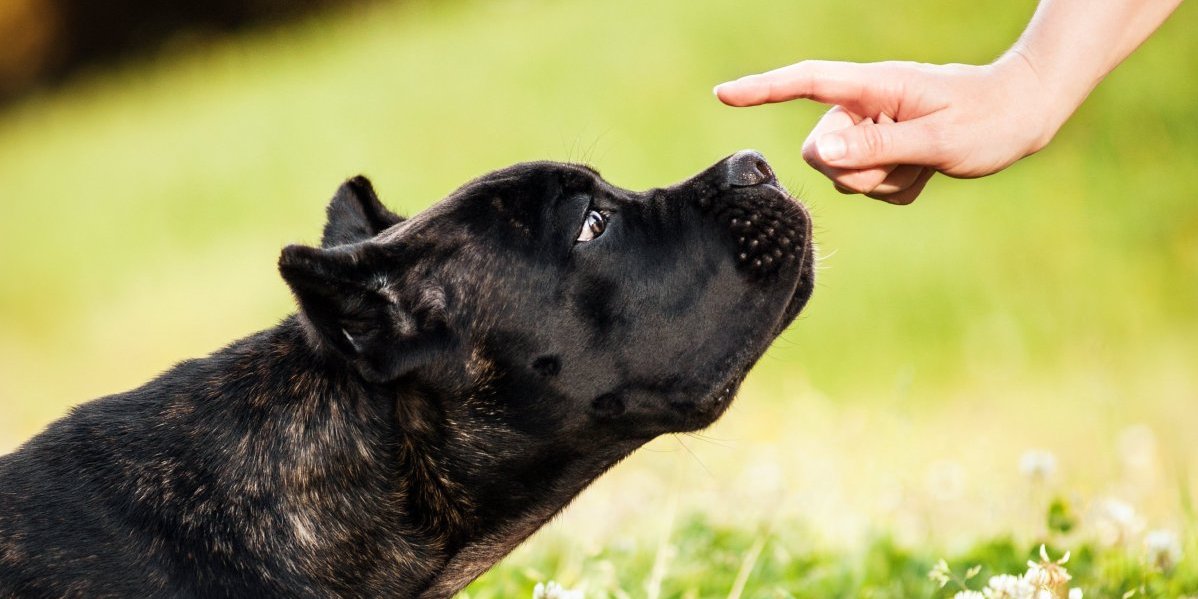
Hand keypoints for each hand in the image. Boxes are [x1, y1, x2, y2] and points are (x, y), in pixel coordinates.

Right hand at [714, 54, 1059, 203]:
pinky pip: (869, 187)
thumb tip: (816, 152)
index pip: (806, 83)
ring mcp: (874, 128)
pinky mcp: (885, 151)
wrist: (1026, 113)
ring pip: (844, 175)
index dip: (763, 90)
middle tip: (908, 162)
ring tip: (924, 164)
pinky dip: (896, 188)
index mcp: (874, 87)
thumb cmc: (990, 119)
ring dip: (881, 181)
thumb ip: (874, 147)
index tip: (723, 94)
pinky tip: (926, 171)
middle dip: (857, 170)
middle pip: (821, 151)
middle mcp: (866, 105)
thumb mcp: (936, 141)